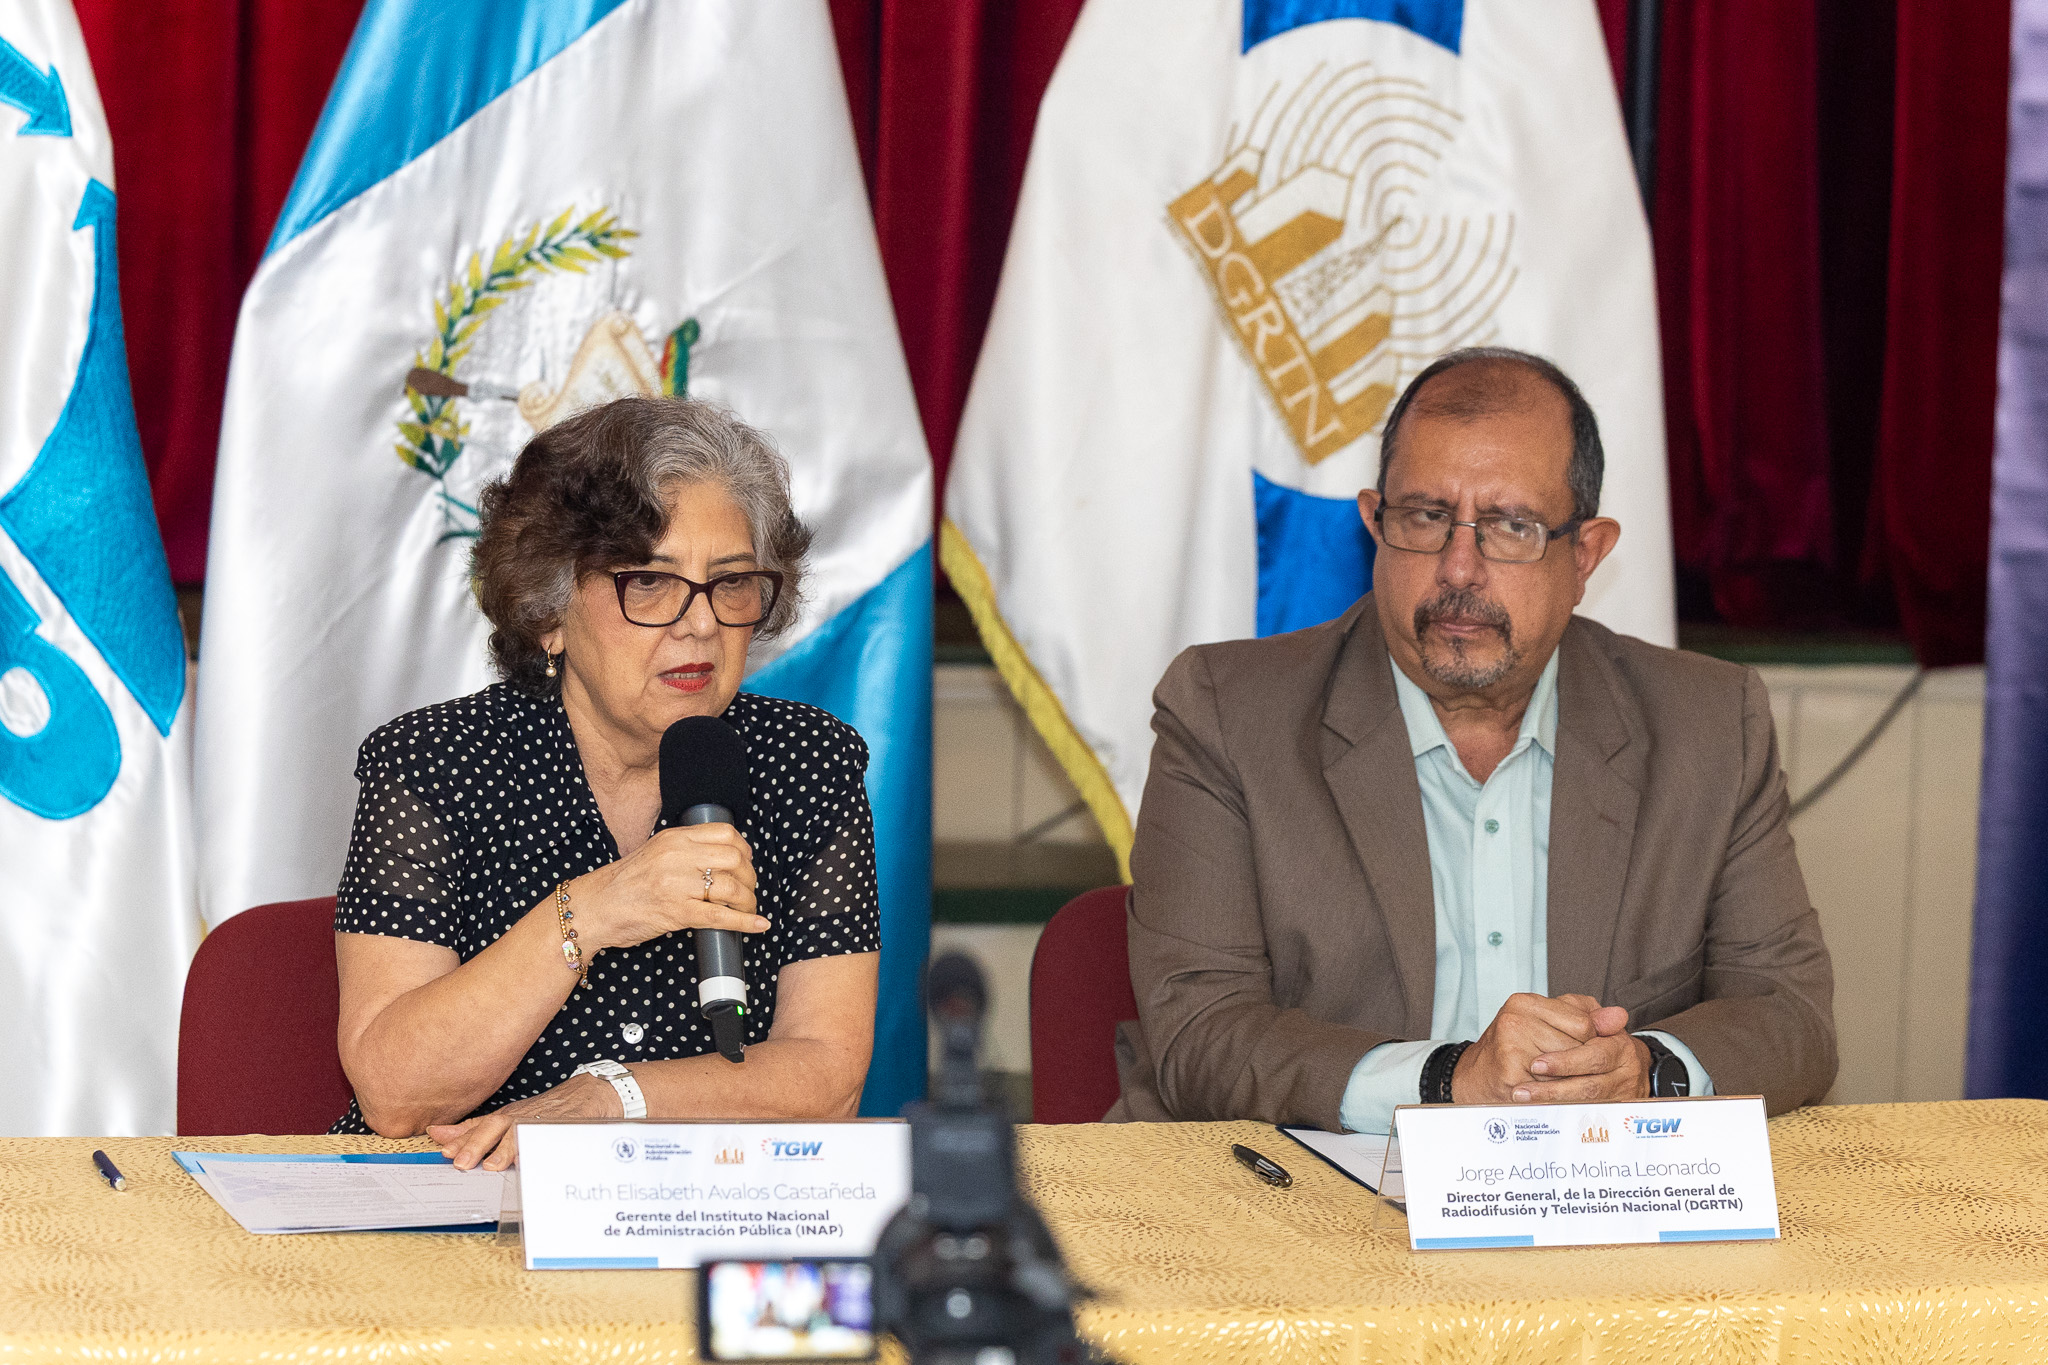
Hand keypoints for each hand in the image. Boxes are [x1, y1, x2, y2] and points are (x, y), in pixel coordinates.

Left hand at [428, 1071, 623, 1170]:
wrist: (589, 1093)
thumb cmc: (545, 1111)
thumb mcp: (508, 1117)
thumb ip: (475, 1128)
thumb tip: (437, 1133)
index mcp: (506, 1117)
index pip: (479, 1127)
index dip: (460, 1138)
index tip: (442, 1150)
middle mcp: (521, 1117)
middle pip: (496, 1127)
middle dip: (477, 1144)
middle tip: (460, 1162)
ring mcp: (542, 1122)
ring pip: (521, 1133)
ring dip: (506, 1149)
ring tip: (492, 1165)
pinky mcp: (564, 1127)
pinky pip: (550, 1139)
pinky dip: (540, 1149)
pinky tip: (531, 1161)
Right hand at [572, 823, 765, 952]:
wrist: (594, 907)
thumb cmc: (625, 883)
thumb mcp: (655, 852)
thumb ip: (685, 849)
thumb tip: (724, 858)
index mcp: (674, 838)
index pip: (725, 833)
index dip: (745, 849)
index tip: (747, 861)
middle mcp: (676, 857)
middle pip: (734, 859)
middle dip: (750, 877)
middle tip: (748, 889)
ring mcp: (676, 885)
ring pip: (731, 888)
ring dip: (747, 901)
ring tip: (746, 908)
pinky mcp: (675, 912)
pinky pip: (719, 917)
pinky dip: (744, 922)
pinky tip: (758, 924)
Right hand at [1453, 993, 1631, 1103]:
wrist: (1476, 1079)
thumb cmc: (1515, 1049)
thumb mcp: (1548, 1023)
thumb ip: (1585, 1017)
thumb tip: (1620, 1016)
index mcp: (1524, 1002)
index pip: (1583, 1024)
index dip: (1590, 1042)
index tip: (1586, 1050)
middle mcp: (1514, 1020)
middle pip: (1577, 1048)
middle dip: (1581, 1064)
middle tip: (1578, 1071)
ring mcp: (1510, 1047)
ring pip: (1567, 1071)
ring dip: (1572, 1081)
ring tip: (1564, 1083)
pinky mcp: (1511, 1075)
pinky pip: (1553, 1090)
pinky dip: (1559, 1097)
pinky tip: (1552, 1096)